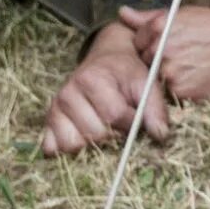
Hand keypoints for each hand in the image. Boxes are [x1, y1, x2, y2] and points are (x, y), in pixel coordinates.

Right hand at [41, 23, 169, 156]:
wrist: (105, 59)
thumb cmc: (126, 72)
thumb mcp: (145, 82)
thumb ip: (155, 108)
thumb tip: (161, 136)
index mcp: (92, 79)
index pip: (114, 116)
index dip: (131, 123)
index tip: (136, 116)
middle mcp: (68, 93)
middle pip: (93, 134)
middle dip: (114, 135)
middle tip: (121, 123)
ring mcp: (54, 108)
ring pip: (72, 145)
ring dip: (92, 145)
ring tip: (104, 129)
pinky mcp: (48, 121)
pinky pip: (53, 148)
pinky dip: (69, 149)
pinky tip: (85, 136)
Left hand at [122, 4, 209, 101]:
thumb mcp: (187, 15)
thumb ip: (150, 17)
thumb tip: (122, 13)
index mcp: (161, 26)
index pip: (137, 40)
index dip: (151, 43)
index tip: (169, 44)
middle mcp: (163, 49)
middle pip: (145, 61)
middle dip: (159, 60)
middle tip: (185, 56)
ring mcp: (171, 72)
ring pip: (157, 79)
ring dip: (171, 76)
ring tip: (194, 66)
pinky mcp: (182, 92)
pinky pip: (171, 94)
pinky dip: (183, 88)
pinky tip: (199, 77)